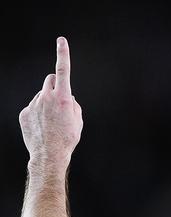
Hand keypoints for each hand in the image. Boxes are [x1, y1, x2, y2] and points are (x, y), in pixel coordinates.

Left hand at [19, 37, 82, 170]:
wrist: (50, 155)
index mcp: (63, 98)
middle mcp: (46, 97)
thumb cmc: (68, 139)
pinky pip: (32, 107)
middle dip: (55, 85)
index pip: (63, 70)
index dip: (63, 54)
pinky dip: (38, 114)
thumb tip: (69, 99)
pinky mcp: (24, 113)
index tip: (61, 41)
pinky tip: (42, 127)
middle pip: (49, 80)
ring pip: (41, 96)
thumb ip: (74, 105)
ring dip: (47, 103)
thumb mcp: (78, 121)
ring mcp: (33, 104)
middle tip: (59, 97)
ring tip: (51, 122)